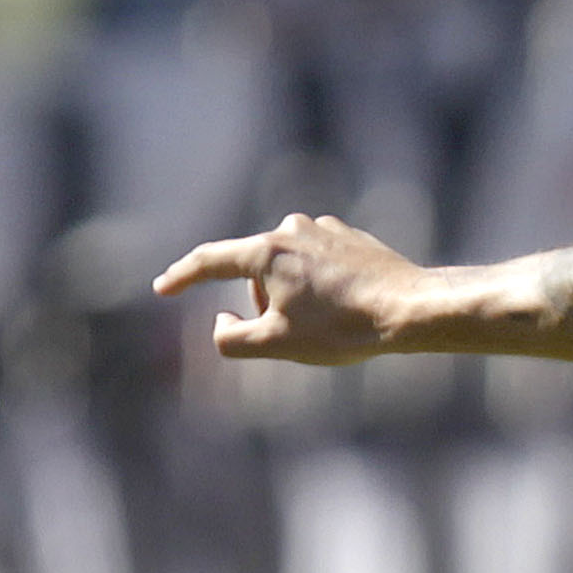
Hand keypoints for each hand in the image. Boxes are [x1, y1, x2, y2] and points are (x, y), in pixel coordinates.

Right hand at [155, 213, 428, 364]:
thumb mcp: (277, 344)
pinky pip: (318, 264)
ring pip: (288, 269)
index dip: (181, 277)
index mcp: (266, 250)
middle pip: (255, 273)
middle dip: (264, 305)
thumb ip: (233, 339)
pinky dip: (320, 287)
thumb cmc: (343, 329)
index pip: (209, 261)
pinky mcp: (349, 236)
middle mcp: (291, 228)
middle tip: (298, 333)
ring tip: (330, 321)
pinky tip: (346, 306)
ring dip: (293, 296)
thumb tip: (222, 324)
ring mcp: (323, 228)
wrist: (410, 309)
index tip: (163, 288)